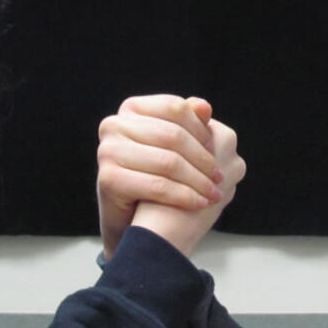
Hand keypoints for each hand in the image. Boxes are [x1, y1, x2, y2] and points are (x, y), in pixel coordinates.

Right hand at [97, 95, 227, 259]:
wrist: (132, 220)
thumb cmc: (156, 176)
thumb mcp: (171, 145)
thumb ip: (187, 122)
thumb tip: (205, 106)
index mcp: (130, 108)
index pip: (174, 108)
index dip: (200, 129)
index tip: (216, 149)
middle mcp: (113, 125)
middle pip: (172, 135)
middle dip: (201, 158)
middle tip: (220, 176)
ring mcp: (107, 150)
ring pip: (168, 162)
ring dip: (197, 180)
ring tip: (214, 192)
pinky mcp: (108, 178)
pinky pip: (158, 186)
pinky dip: (184, 196)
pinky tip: (200, 203)